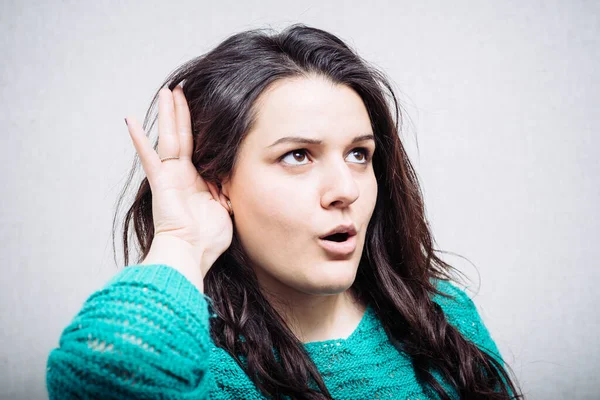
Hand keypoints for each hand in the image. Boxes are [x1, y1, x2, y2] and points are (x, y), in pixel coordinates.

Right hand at [125, 85, 232, 278]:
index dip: (198, 128)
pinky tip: (129, 121)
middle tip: (179, 90)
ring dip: (168, 114)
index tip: (201, 110)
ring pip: (169, 138)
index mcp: (196, 181)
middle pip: (182, 136)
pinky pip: (148, 156)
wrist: (191, 253)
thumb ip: (227, 189)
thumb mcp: (226, 208)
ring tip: (167, 92)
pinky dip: (138, 139)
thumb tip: (234, 177)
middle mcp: (181, 175)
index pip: (198, 147)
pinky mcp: (160, 181)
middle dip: (181, 113)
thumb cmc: (208, 239)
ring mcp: (169, 176)